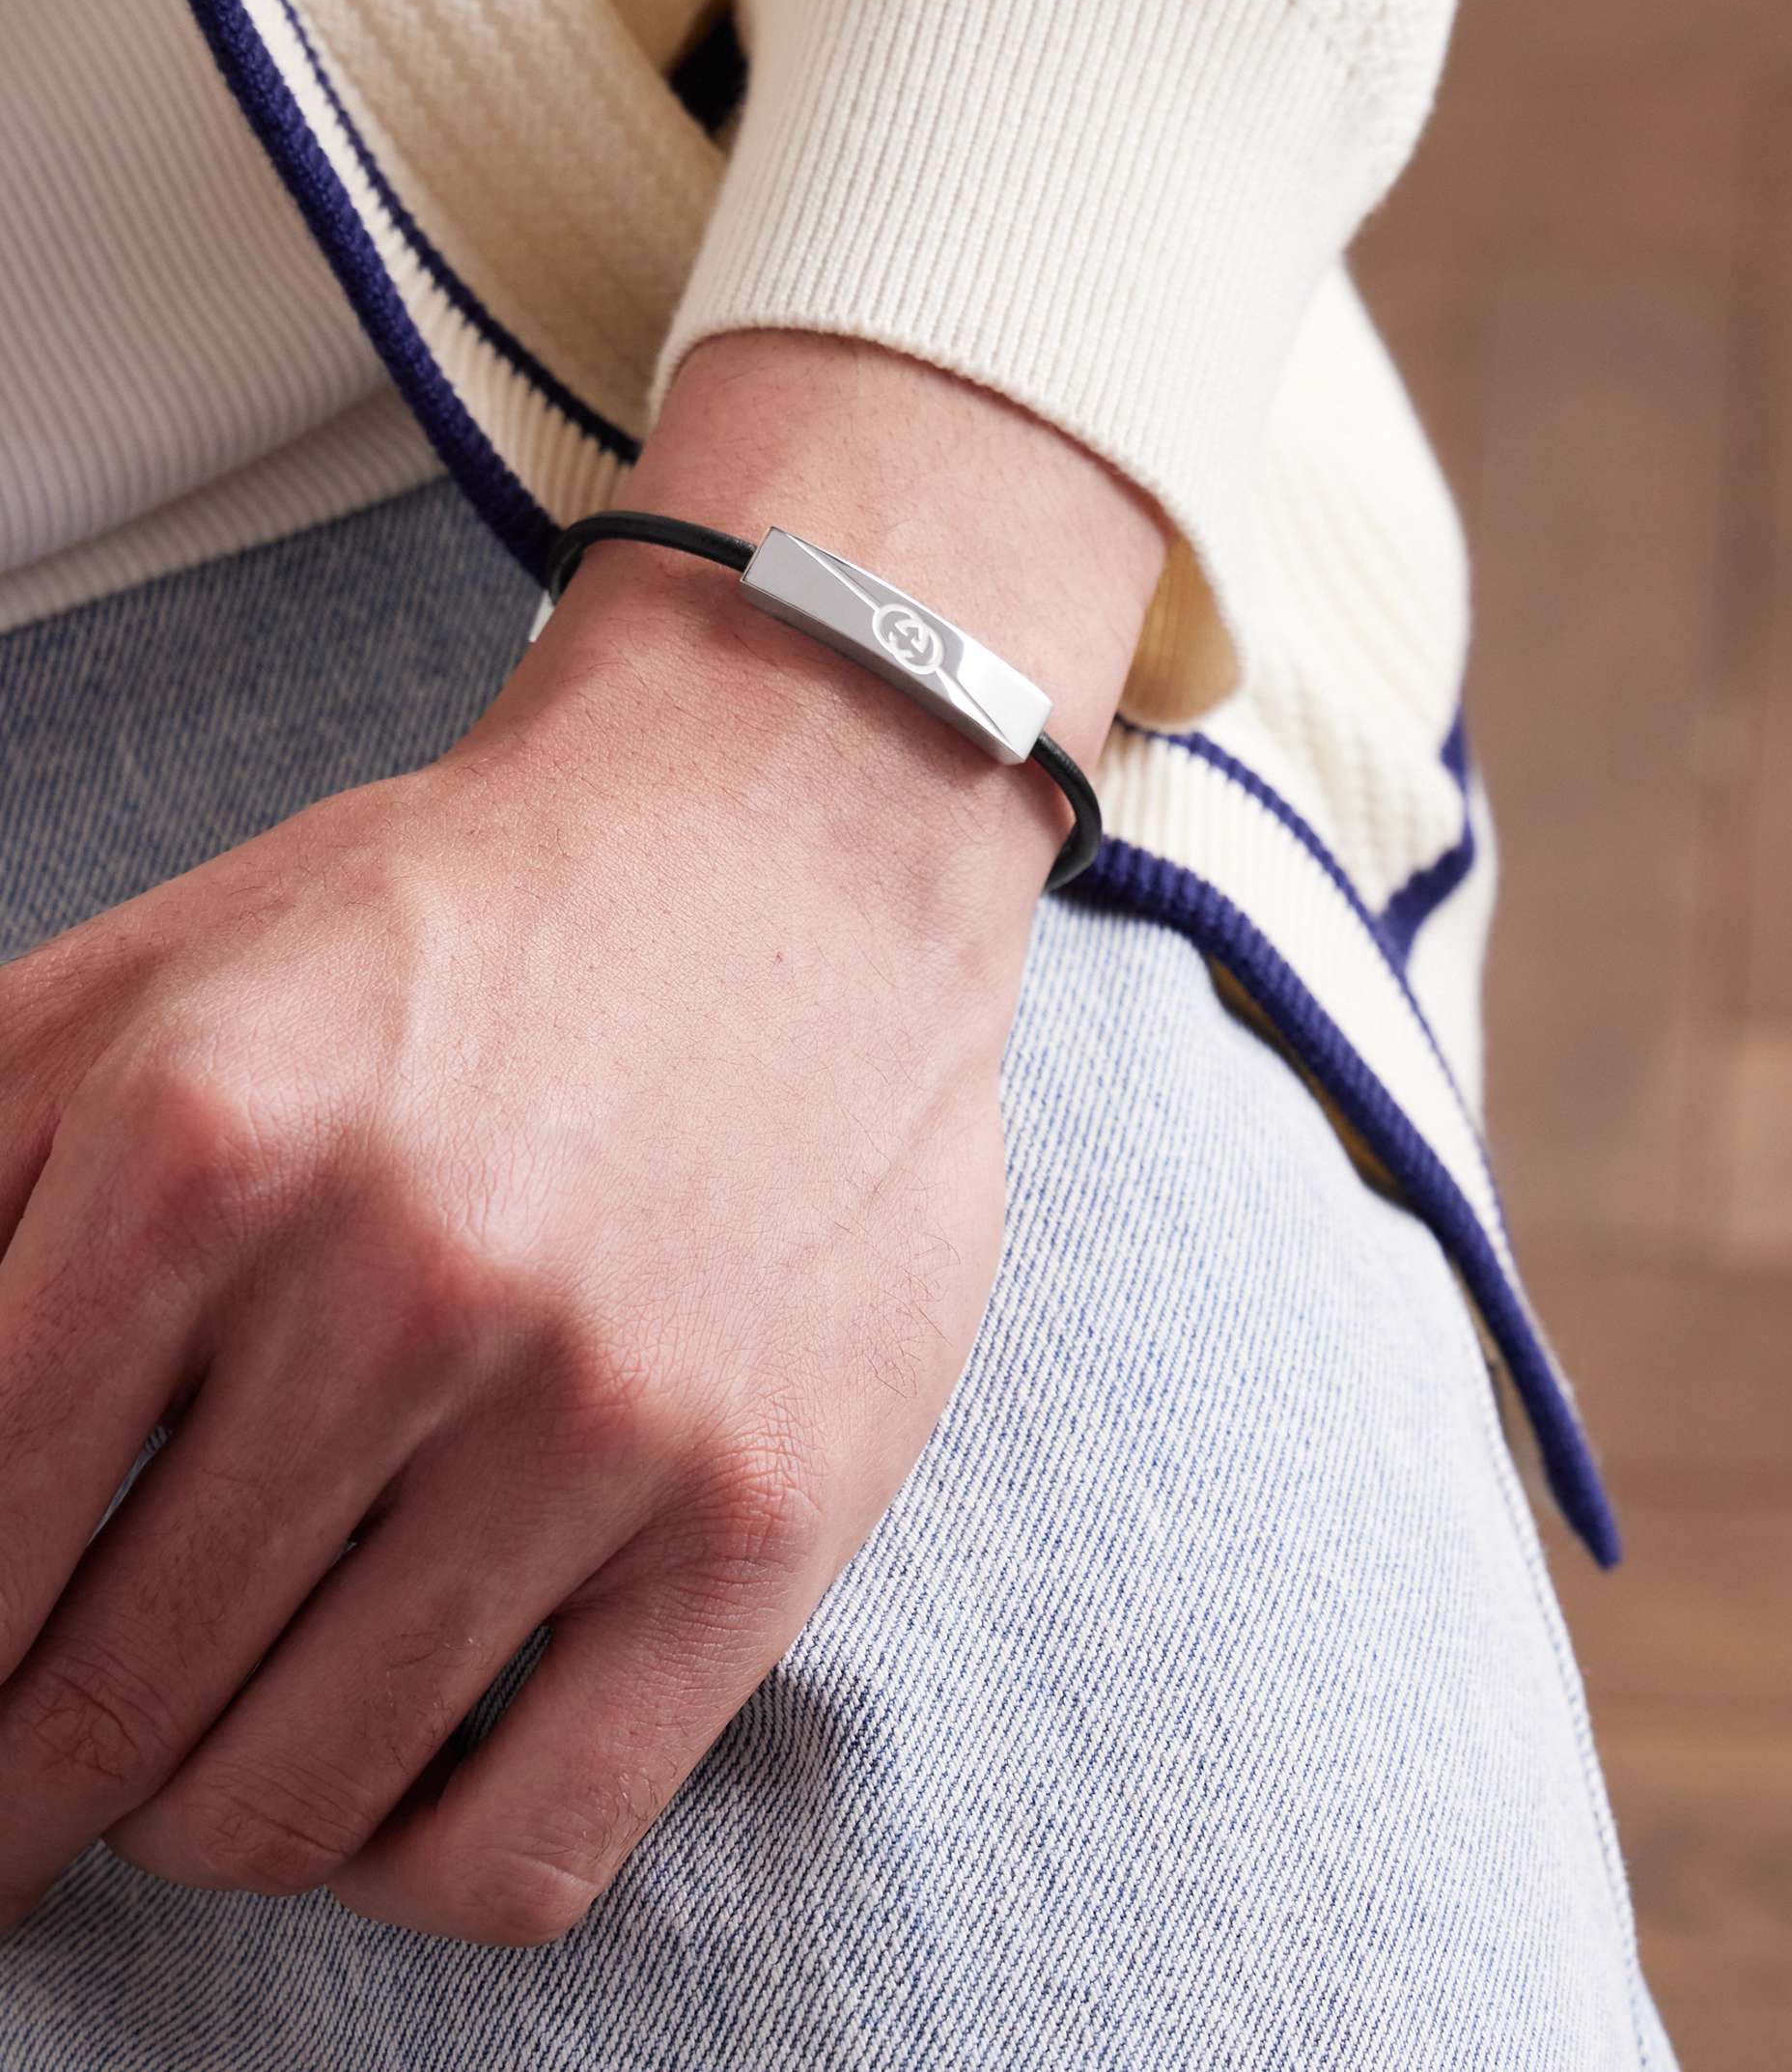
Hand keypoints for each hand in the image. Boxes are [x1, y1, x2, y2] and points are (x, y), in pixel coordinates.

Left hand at [0, 335, 1163, 1943]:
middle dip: (27, 1775)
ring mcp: (598, 1414)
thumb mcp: (139, 988)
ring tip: (220, 1726)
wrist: (791, 845)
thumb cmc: (451, 931)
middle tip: (43, 1763)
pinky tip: (386, 1776)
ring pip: (289, 1806)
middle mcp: (400, 1285)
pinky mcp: (757, 1518)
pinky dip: (403, 1871)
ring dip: (205, 1810)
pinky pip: (522, 1852)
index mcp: (203, 1140)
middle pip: (96, 1704)